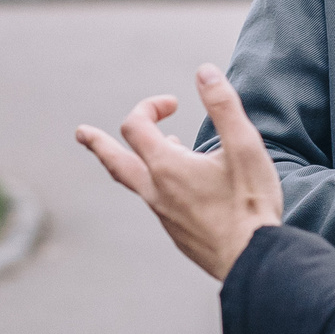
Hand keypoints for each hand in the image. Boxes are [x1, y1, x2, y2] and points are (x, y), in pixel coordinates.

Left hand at [75, 64, 285, 280]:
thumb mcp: (245, 146)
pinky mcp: (176, 234)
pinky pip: (156, 203)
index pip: (135, 126)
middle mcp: (156, 192)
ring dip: (135, 160)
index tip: (173, 103)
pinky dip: (158, 184)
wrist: (253, 261)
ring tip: (151, 150)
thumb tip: (205, 72)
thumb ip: (224, 106)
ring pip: (136, 183)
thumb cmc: (251, 204)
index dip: (149, 106)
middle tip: (81, 133)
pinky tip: (182, 186)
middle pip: (115, 162)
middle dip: (98, 143)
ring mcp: (163, 216)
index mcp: (167, 166)